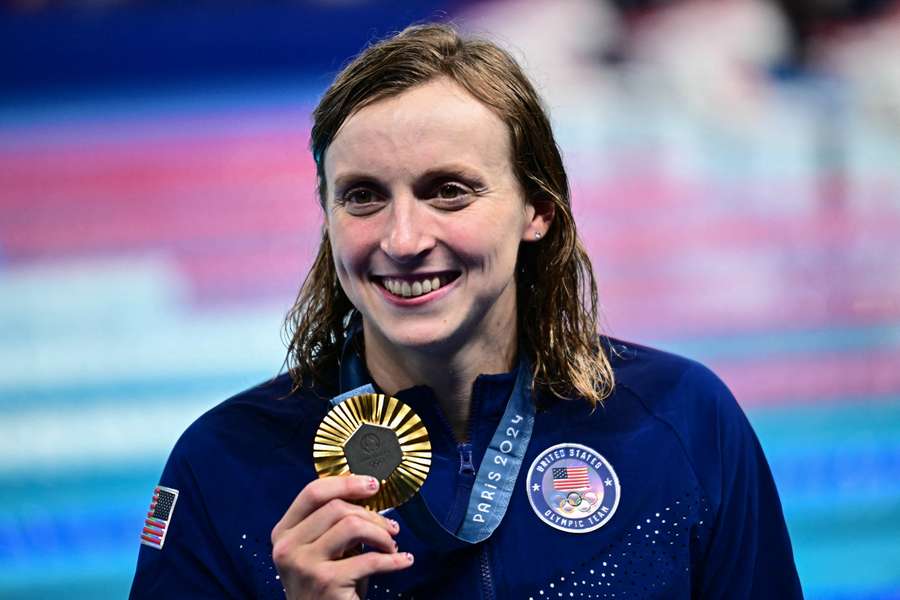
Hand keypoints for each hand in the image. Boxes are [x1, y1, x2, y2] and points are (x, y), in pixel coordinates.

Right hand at [271, 475, 413, 599]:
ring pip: (352, 526)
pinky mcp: (326, 582)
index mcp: (284, 533)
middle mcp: (288, 547)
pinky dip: (394, 560)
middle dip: (372, 515)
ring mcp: (305, 565)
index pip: (313, 492)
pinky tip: (404, 560)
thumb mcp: (320, 550)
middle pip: (337, 507)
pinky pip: (370, 559)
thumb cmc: (326, 586)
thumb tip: (367, 492)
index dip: (346, 482)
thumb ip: (331, 523)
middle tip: (391, 528)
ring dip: (381, 535)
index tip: (373, 485)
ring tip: (392, 546)